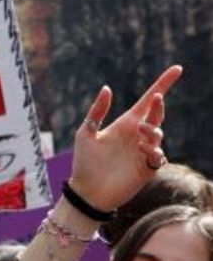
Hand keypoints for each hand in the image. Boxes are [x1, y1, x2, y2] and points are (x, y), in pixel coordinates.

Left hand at [69, 65, 180, 209]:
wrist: (86, 191)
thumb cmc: (84, 162)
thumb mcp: (85, 134)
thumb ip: (97, 112)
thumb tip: (107, 88)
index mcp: (125, 124)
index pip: (147, 102)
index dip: (163, 84)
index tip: (177, 68)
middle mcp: (137, 135)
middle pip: (157, 115)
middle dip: (159, 107)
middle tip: (155, 100)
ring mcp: (143, 151)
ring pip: (158, 134)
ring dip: (152, 130)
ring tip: (140, 131)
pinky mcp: (147, 168)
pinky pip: (158, 155)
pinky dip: (153, 150)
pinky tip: (142, 150)